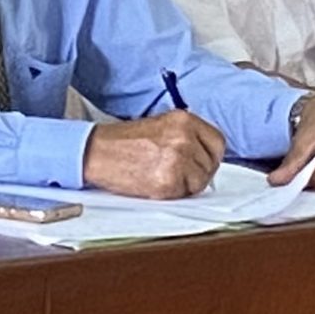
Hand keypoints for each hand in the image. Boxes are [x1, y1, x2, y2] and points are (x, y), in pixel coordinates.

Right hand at [83, 110, 226, 198]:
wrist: (96, 152)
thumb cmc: (123, 141)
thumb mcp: (161, 126)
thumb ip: (186, 136)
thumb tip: (206, 156)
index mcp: (184, 119)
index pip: (217, 142)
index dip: (210, 156)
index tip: (201, 162)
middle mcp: (184, 137)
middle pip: (210, 164)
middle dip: (198, 172)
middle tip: (177, 173)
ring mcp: (177, 159)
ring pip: (200, 181)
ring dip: (186, 184)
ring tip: (163, 176)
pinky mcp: (168, 181)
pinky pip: (184, 193)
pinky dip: (173, 193)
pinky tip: (156, 182)